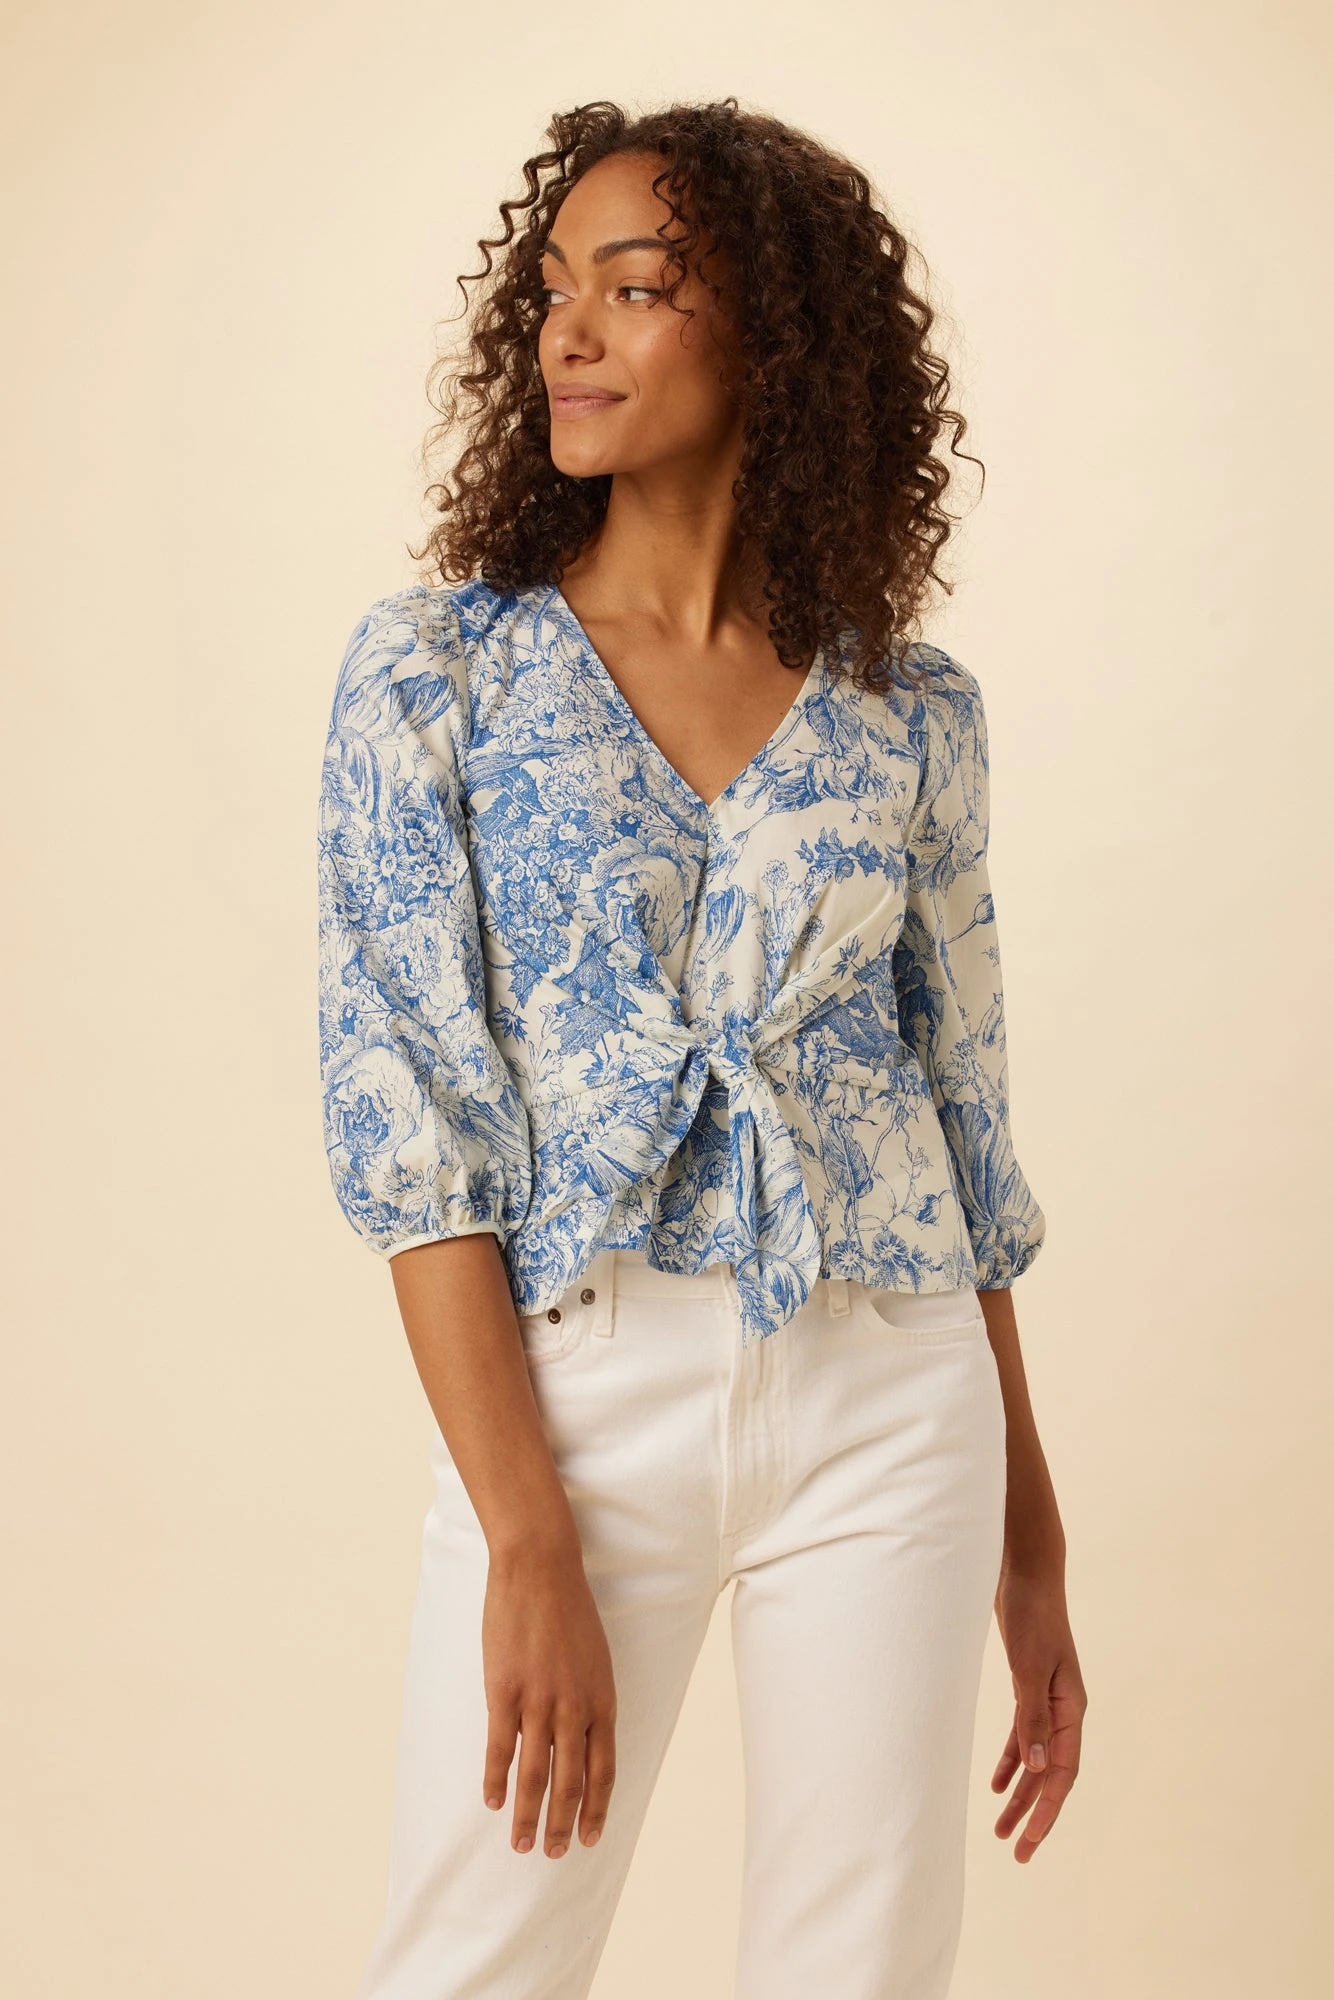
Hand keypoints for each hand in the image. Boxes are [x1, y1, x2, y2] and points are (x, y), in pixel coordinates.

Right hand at [481, 1539, 617, 1858]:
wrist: (540, 1568)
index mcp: (602, 1698)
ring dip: (529, 1815)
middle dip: (563, 1823)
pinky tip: (493, 1801)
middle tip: (554, 1854)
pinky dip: (496, 1778)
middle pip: (571, 1781)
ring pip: (536, 1773)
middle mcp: (574, 1706)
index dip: (596, 1806)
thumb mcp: (595, 1657)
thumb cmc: (569, 1609)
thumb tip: (584, 1738)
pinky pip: (500, 1747)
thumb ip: (590, 1699)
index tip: (590, 1837)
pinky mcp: (503, 1691)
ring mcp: (538, 1700)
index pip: (604, 1768)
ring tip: (522, 1844)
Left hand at [991, 1561, 1086, 1860]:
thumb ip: (1032, 1716)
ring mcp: (1047, 1699)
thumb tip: (1037, 1768)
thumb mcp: (1028, 1667)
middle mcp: (1064, 1709)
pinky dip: (1010, 1761)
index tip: (1029, 1843)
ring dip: (1020, 1793)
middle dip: (1034, 1814)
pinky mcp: (1029, 1688)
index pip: (1063, 1773)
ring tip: (1000, 1828)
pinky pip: (1023, 1737)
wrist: (1026, 1573)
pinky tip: (997, 1784)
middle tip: (1016, 1852)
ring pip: (1035, 1759)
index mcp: (1072, 1708)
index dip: (1047, 1810)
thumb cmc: (1031, 1615)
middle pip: (1051, 1774)